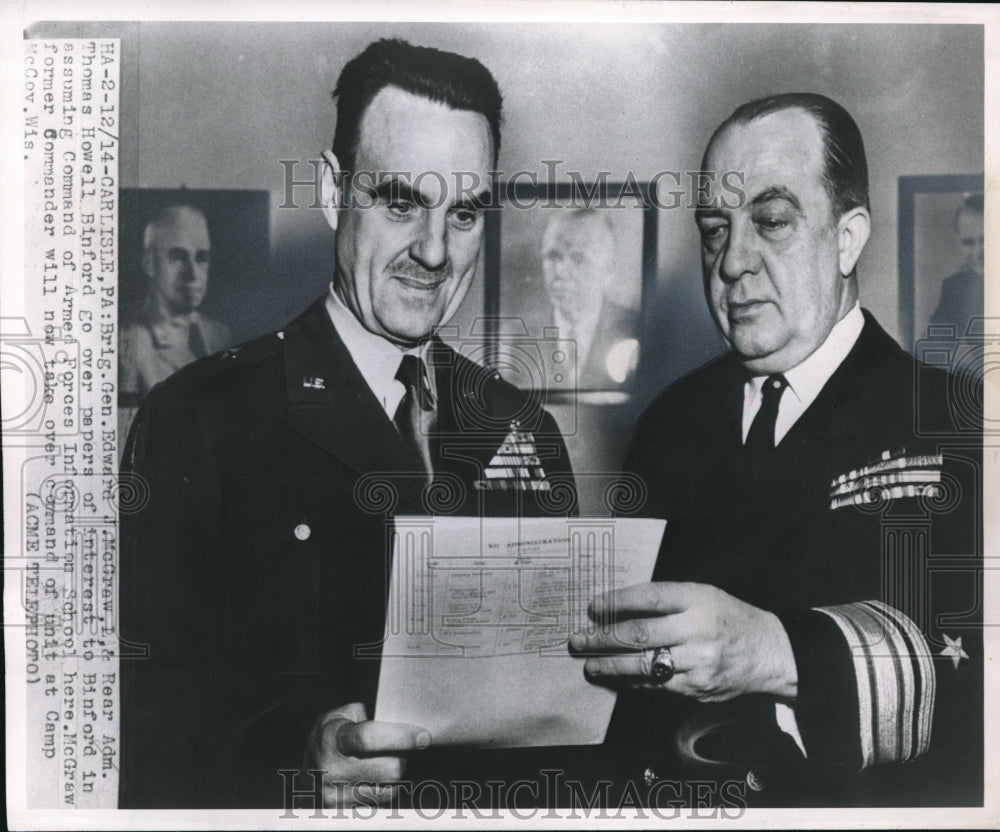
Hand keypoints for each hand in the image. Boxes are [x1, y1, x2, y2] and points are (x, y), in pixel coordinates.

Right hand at [303, 702, 429, 806]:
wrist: (306, 768)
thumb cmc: (330, 736)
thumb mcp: (342, 715)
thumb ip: (369, 715)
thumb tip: (401, 722)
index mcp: (333, 738)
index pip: (370, 738)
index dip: (401, 737)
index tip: (422, 736)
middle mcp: (332, 770)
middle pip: (390, 770)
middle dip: (402, 758)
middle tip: (400, 750)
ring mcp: (337, 795)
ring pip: (390, 789)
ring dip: (395, 777)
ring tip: (383, 764)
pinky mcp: (344, 812)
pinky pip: (381, 803)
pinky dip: (384, 791)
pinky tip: (375, 779)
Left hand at [569, 582, 796, 701]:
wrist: (769, 653)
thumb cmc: (729, 618)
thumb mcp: (703, 595)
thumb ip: (667, 600)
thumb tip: (619, 608)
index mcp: (697, 599)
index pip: (649, 598)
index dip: (617, 602)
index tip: (593, 607)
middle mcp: (696, 630)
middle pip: (639, 634)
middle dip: (602, 638)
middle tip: (578, 640)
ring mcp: (697, 663)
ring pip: (643, 665)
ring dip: (611, 666)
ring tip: (590, 664)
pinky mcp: (696, 689)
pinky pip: (657, 685)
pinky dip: (633, 681)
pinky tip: (617, 678)